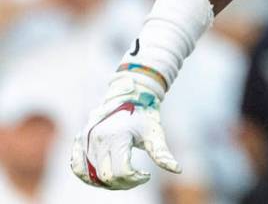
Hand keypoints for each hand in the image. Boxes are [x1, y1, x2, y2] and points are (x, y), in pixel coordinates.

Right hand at [70, 73, 179, 189]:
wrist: (128, 96)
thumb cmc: (144, 116)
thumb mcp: (155, 134)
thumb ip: (162, 154)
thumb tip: (178, 170)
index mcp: (117, 136)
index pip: (122, 172)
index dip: (136, 179)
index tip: (147, 175)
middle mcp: (98, 139)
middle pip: (106, 177)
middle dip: (124, 184)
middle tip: (137, 178)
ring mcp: (85, 140)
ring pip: (91, 176)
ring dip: (108, 183)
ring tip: (124, 177)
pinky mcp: (79, 141)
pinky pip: (77, 168)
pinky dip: (88, 177)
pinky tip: (103, 177)